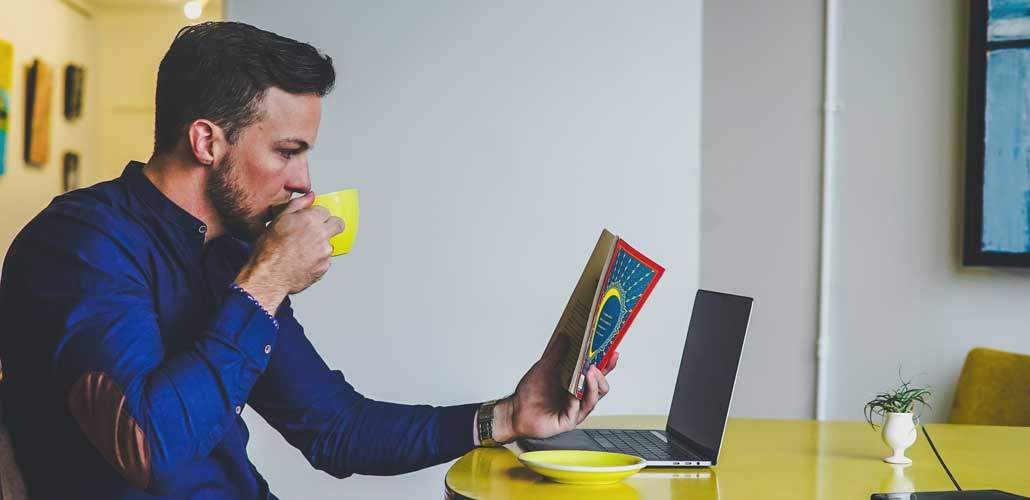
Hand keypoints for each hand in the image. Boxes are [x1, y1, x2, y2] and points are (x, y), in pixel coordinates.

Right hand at [235, 192, 344, 311]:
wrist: (269, 276)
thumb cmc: (269, 250)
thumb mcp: (278, 220)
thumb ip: (297, 205)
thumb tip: (310, 196)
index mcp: (311, 219)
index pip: (326, 210)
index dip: (318, 215)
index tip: (313, 220)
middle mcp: (321, 234)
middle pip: (338, 224)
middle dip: (331, 225)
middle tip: (319, 231)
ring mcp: (325, 252)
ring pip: (330, 243)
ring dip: (321, 245)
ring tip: (303, 251)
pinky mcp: (325, 267)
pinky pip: (326, 260)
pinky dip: (318, 260)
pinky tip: (303, 262)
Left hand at [490, 337, 617, 442]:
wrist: (515, 410)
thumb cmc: (530, 392)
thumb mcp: (544, 367)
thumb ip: (556, 353)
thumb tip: (565, 336)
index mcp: (576, 384)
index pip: (596, 373)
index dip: (607, 364)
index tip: (613, 352)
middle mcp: (579, 397)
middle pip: (601, 387)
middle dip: (602, 374)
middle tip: (597, 363)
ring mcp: (576, 410)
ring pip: (594, 398)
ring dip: (594, 385)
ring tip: (590, 372)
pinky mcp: (569, 420)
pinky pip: (579, 410)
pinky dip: (579, 399)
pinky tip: (575, 391)